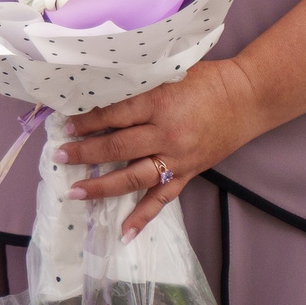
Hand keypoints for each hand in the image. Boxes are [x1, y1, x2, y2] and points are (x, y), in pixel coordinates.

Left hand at [58, 59, 268, 236]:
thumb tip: (98, 92)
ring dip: (102, 186)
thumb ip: (138, 84)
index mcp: (159, 102)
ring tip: (75, 192)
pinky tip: (124, 232)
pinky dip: (143, 216)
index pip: (114, 114)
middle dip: (84, 153)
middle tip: (57, 157)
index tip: (64, 125)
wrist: (248, 97)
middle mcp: (167, 133)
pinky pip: (163, 199)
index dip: (87, 121)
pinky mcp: (189, 173)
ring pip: (134, 177)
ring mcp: (178, 158)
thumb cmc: (206, 78)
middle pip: (118, 147)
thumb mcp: (168, 71)